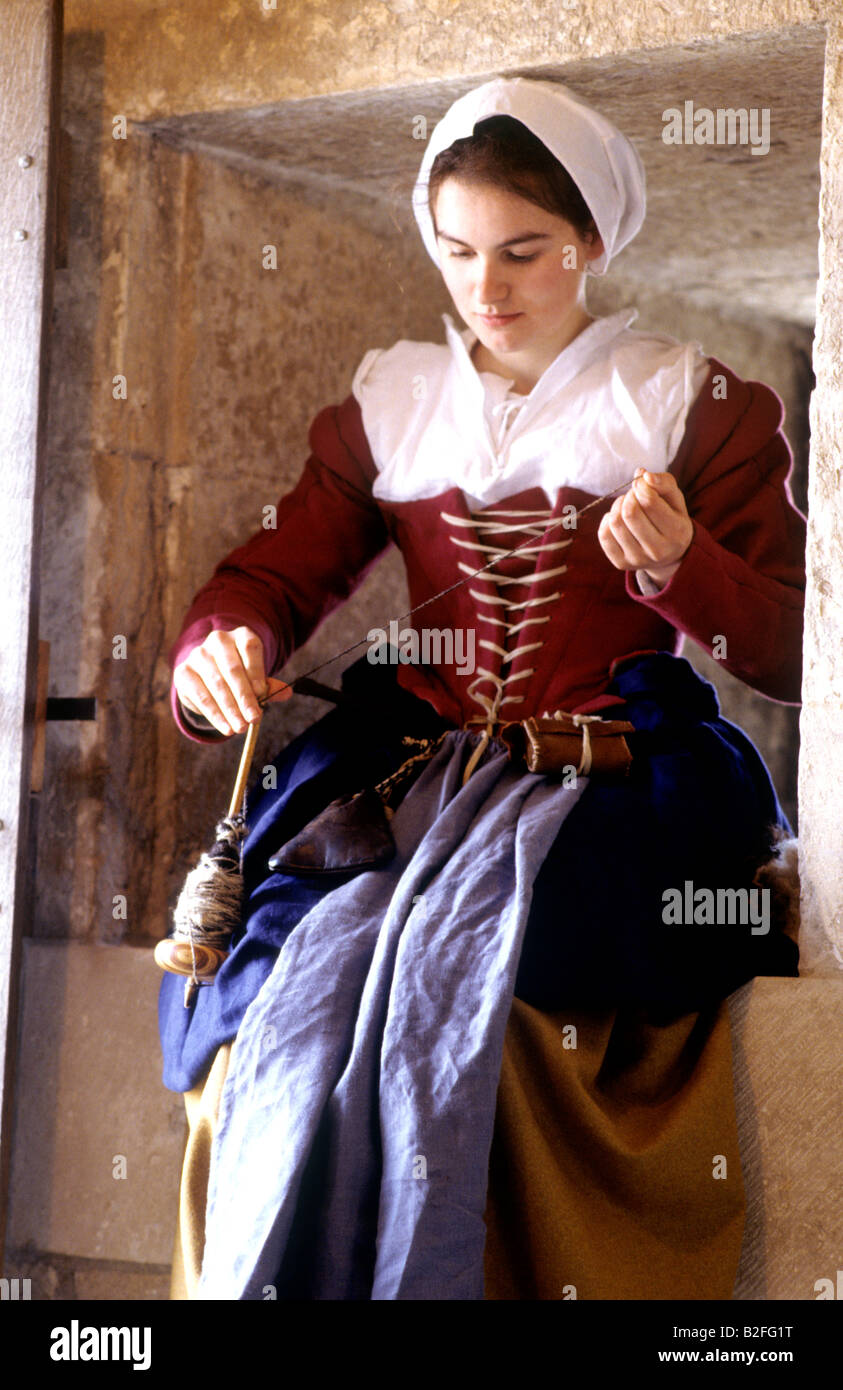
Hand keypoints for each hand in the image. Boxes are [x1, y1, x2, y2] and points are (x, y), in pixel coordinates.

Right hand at [173, 625, 291, 736]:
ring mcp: (198, 654)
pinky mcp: (184, 672)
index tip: (262, 694)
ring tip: (240, 727)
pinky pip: (201, 696)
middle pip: (232, 669)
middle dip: (244, 697)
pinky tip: (225, 727)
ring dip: (230, 709)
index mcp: (241, 635)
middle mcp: (218, 640)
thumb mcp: (256, 676)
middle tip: (254, 719)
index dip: (256, 671)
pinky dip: (215, 714)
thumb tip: (287, 693)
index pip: (250, 647)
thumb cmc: (239, 674)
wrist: (206, 671)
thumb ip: (268, 685)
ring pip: (216, 685)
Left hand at [598, 468, 692, 587]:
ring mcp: (638, 559)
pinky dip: (607, 520)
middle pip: (630, 512)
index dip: (640, 486)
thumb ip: (664, 482)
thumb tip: (643, 474)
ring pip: (615, 522)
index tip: (642, 484)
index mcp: (676, 531)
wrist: (669, 554)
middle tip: (634, 496)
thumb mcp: (675, 499)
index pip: (649, 501)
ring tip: (626, 506)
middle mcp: (658, 550)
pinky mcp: (621, 563)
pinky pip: (604, 535)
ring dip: (617, 506)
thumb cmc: (671, 518)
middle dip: (628, 496)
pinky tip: (619, 520)